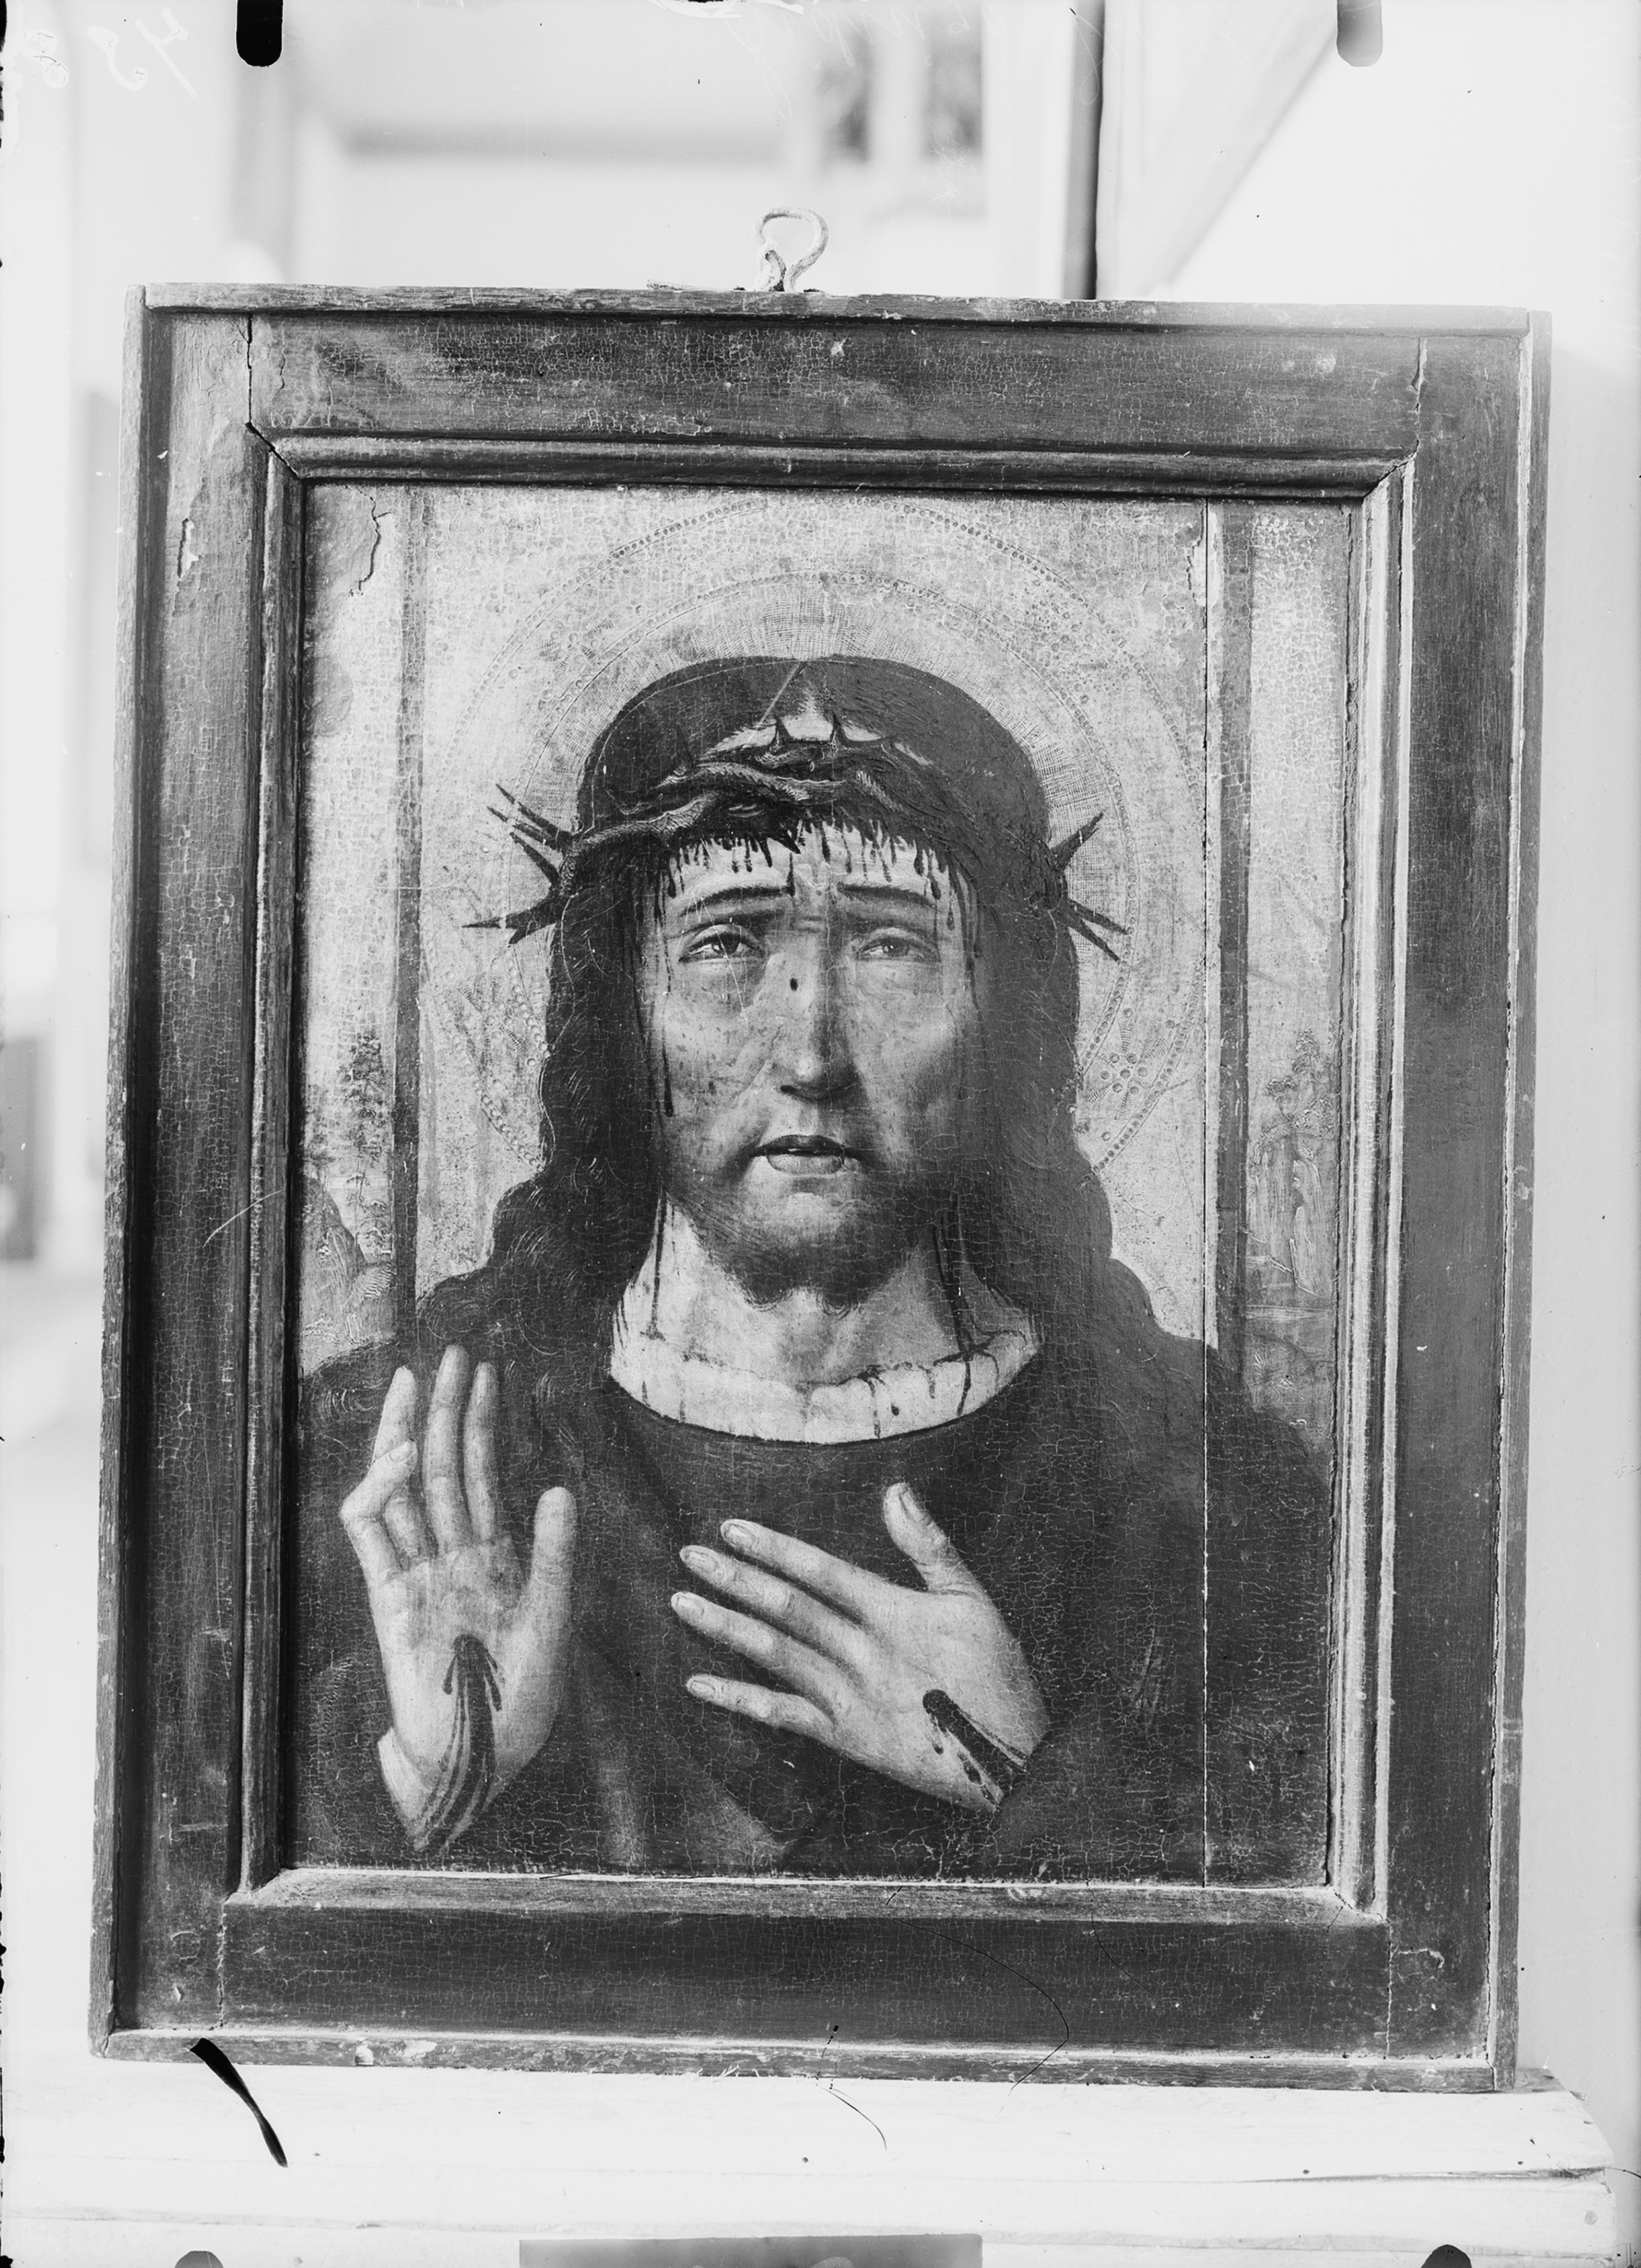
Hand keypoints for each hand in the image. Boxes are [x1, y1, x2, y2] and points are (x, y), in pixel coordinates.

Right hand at [339, 1346, 576, 1825]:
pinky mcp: (387, 1596)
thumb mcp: (552, 1624)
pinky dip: (380, 1489)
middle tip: (455, 1354)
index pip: (484, 1472)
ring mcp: (417, 1571)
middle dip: (449, 1410)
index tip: (489, 1373)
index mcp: (494, 1557)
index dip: (484, 1423)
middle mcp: (452, 1554)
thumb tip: (560, 1487)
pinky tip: (401, 1454)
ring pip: (404, 1486)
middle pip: (445, 1466)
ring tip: (415, 1382)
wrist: (478, 1761)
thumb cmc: (519, 1704)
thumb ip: (555, 1558)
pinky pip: (372, 1532)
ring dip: (407, 1433)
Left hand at [671, 1484, 1047, 1813]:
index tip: (731, 1528)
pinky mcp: (844, 1738)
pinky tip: (699, 1683)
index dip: (774, 1549)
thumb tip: (895, 1490)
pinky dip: (738, 1699)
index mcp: (893, 1614)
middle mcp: (862, 1654)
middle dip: (736, 1579)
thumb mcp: (975, 1599)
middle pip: (787, 1609)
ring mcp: (848, 1698)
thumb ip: (930, 1545)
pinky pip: (781, 1716)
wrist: (1009, 1760)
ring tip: (683, 1602)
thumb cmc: (997, 1674)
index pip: (820, 1572)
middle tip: (689, 1555)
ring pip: (775, 1656)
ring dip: (726, 1627)